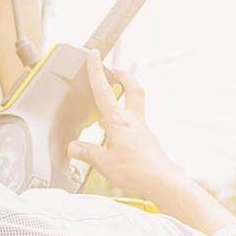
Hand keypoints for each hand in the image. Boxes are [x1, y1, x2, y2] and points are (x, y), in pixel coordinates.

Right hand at [68, 57, 235, 235]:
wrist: (162, 181)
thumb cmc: (135, 171)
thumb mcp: (104, 163)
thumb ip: (87, 152)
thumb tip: (72, 147)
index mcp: (119, 122)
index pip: (105, 92)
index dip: (97, 72)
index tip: (94, 55)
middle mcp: (134, 121)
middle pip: (133, 88)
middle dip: (123, 76)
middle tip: (115, 71)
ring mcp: (143, 129)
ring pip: (136, 104)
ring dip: (126, 96)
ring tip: (111, 103)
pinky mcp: (148, 140)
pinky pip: (136, 123)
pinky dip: (126, 121)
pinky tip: (117, 134)